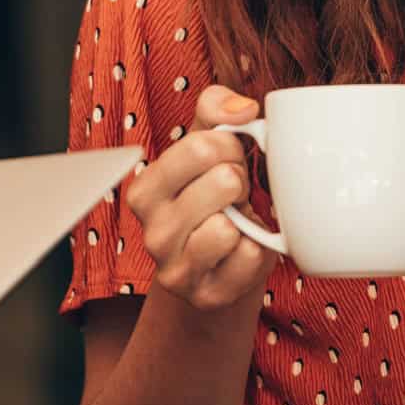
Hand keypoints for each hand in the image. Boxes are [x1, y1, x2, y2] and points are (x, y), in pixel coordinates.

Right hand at [122, 84, 276, 309]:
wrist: (220, 262)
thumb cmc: (213, 193)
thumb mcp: (207, 145)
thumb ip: (216, 108)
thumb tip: (243, 109)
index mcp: (146, 190)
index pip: (200, 146)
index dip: (229, 146)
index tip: (228, 158)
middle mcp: (152, 232)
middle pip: (222, 181)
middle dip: (241, 179)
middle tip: (234, 193)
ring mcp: (176, 270)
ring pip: (229, 226)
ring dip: (246, 217)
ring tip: (236, 221)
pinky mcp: (207, 295)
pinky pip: (250, 258)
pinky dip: (259, 249)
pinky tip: (243, 249)